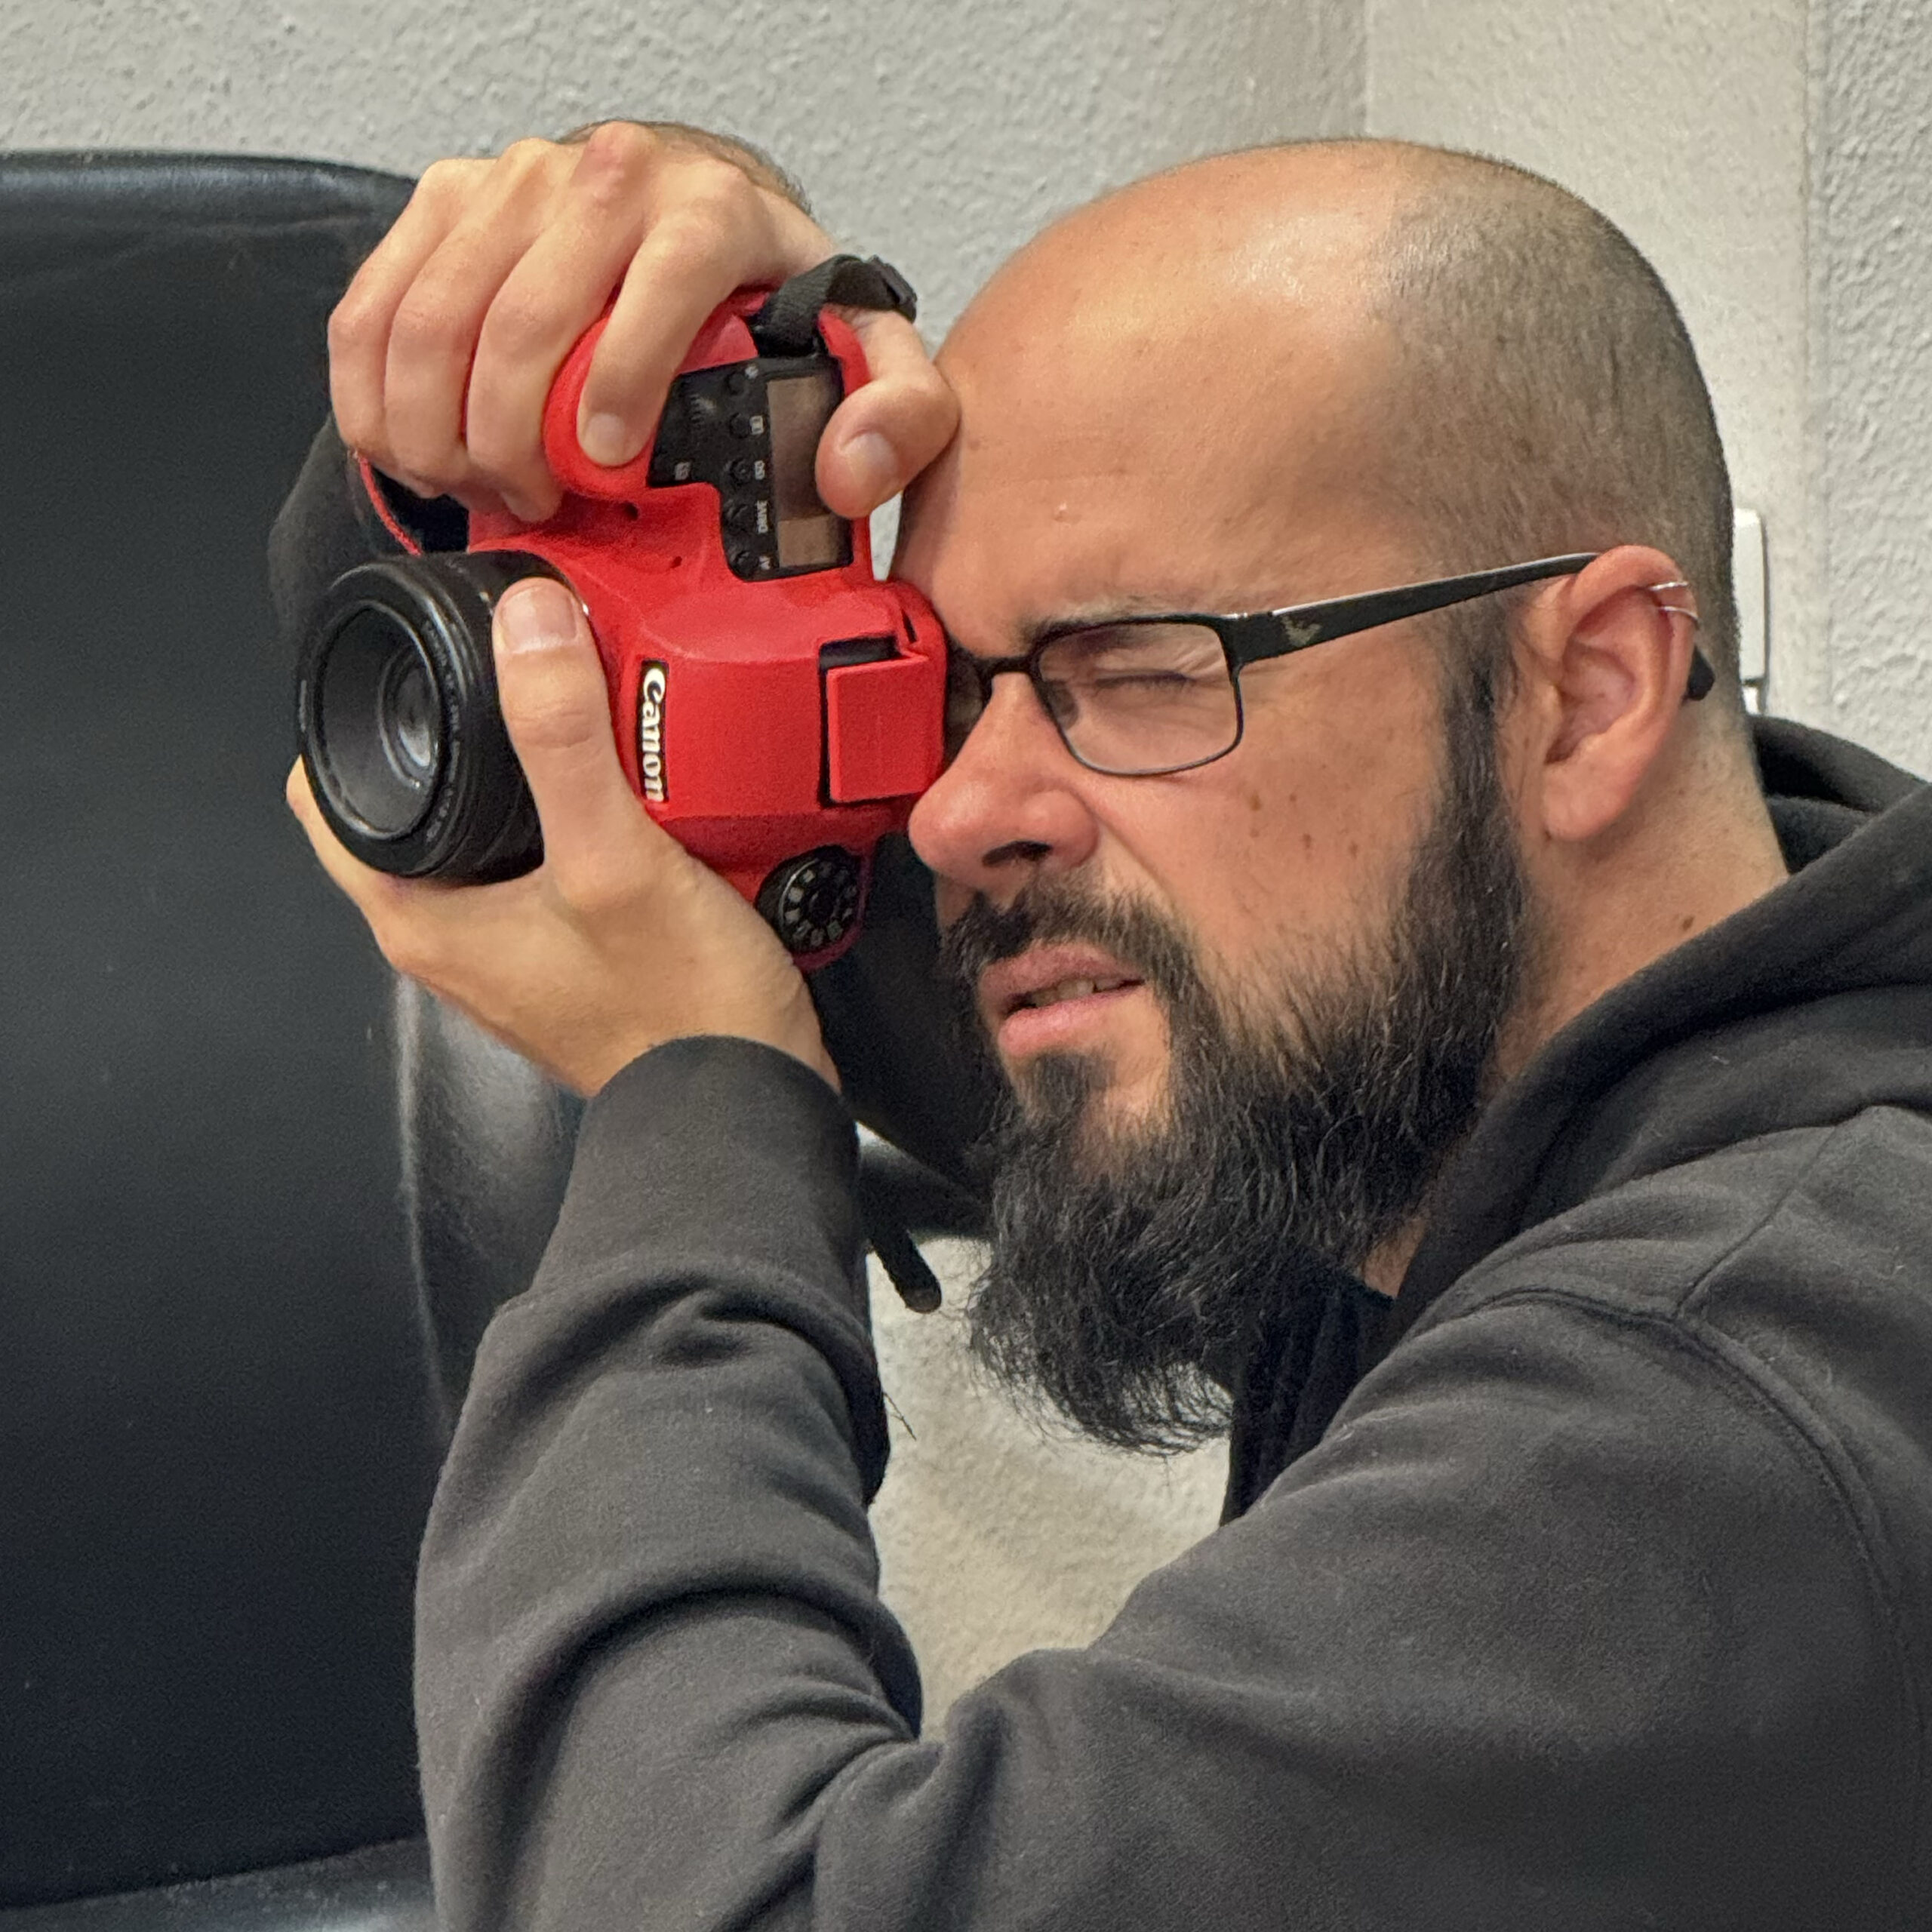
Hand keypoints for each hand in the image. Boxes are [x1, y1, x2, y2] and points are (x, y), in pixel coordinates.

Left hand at [287, 577, 835, 1096]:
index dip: (356, 719)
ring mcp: (518, 952)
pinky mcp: (579, 957)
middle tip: (522, 677)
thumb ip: (564, 741)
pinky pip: (560, 864)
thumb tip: (524, 625)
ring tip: (593, 727)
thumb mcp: (614, 860)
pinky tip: (645, 798)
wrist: (751, 1101)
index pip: (328, 799)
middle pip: (423, 806)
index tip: (415, 666)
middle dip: (465, 734)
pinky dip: (589, 821)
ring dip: (536, 776)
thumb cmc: (679, 1017)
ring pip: (498, 833)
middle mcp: (457, 940)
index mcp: (424, 920)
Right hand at [329, 122, 957, 523]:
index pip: (649, 295)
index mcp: (707, 213)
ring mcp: (516, 182)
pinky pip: (375, 304)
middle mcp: (607, 179)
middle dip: (512, 442)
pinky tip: (408, 449)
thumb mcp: (863, 348)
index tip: (603, 469)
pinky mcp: (449, 198)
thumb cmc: (766, 290)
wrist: (699, 208)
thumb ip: (897, 412)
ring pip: (430, 319)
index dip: (614, 394)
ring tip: (476, 487)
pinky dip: (375, 394)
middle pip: (518, 322)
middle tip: (536, 504)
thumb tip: (850, 471)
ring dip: (437, 429)